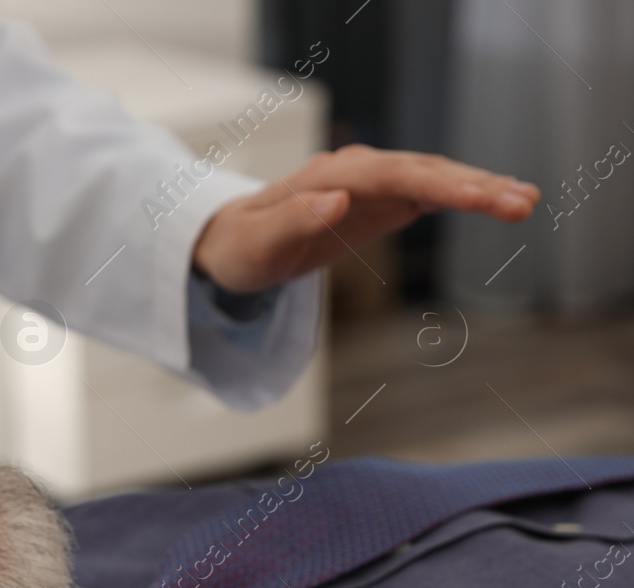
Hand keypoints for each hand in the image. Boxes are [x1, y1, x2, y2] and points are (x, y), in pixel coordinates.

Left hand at [192, 144, 539, 293]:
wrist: (231, 243)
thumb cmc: (241, 247)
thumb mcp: (258, 244)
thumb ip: (294, 219)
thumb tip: (336, 198)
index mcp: (332, 176)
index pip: (396, 174)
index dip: (440, 183)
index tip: (479, 195)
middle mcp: (358, 171)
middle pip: (425, 171)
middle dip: (474, 185)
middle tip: (523, 203)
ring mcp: (373, 184)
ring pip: (434, 179)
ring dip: (479, 189)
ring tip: (526, 202)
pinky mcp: (380, 202)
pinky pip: (429, 194)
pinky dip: (464, 197)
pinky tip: (501, 202)